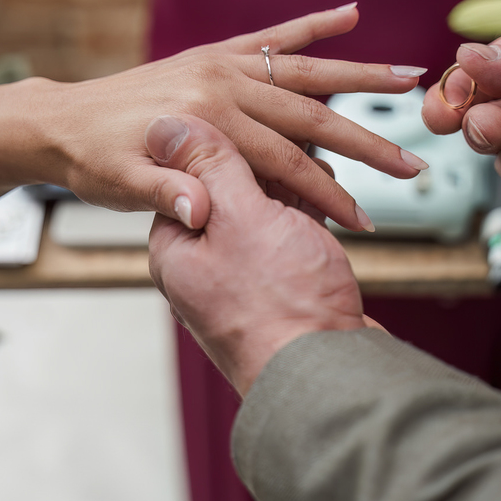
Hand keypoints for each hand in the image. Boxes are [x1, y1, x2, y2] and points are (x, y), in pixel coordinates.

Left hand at [48, 6, 426, 231]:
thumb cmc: (92, 163)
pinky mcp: (217, 55)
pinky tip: (351, 15)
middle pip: (310, 116)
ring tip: (412, 74)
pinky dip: (313, 26)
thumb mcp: (121, 188)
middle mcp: (219, 83)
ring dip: (361, 75)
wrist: (59, 123)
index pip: (283, 163)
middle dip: (367, 141)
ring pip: (306, 72)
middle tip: (414, 161)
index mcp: (204, 121)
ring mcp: (221, 64)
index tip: (364, 220)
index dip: (326, 195)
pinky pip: (273, 37)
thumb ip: (164, 195)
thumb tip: (201, 209)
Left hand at [146, 114, 371, 395]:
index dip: (228, 147)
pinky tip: (332, 202)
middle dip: (269, 168)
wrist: (329, 376)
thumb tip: (168, 125)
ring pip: (262, 212)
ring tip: (325, 175)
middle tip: (302, 151)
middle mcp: (200, 266)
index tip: (260, 131)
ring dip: (293, 190)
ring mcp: (239, 281)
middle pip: (228, 189)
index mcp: (175, 248)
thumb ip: (209, 167)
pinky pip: (286, 238)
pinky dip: (308, 216)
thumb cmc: (281, 306)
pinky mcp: (277, 290)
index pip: (188, 174)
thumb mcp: (241, 219)